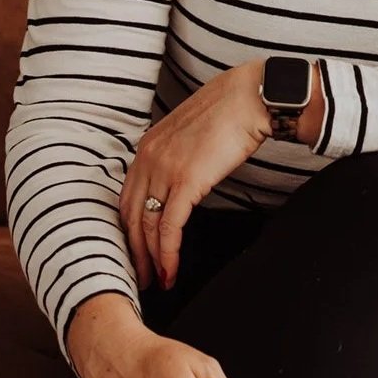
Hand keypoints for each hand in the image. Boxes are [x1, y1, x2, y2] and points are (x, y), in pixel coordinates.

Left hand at [120, 62, 270, 292]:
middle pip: (130, 216)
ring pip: (147, 226)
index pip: (127, 197)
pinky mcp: (186, 182)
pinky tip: (172, 270)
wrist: (250, 97)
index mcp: (146, 146)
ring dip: (151, 259)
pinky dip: (169, 254)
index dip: (129, 228)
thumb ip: (177, 154)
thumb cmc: (229, 111)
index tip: (136, 248)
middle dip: (134, 250)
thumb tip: (182, 176)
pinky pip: (169, 227)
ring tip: (158, 281)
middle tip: (141, 275)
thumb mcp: (189, 131)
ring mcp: (164, 170)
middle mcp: (147, 158)